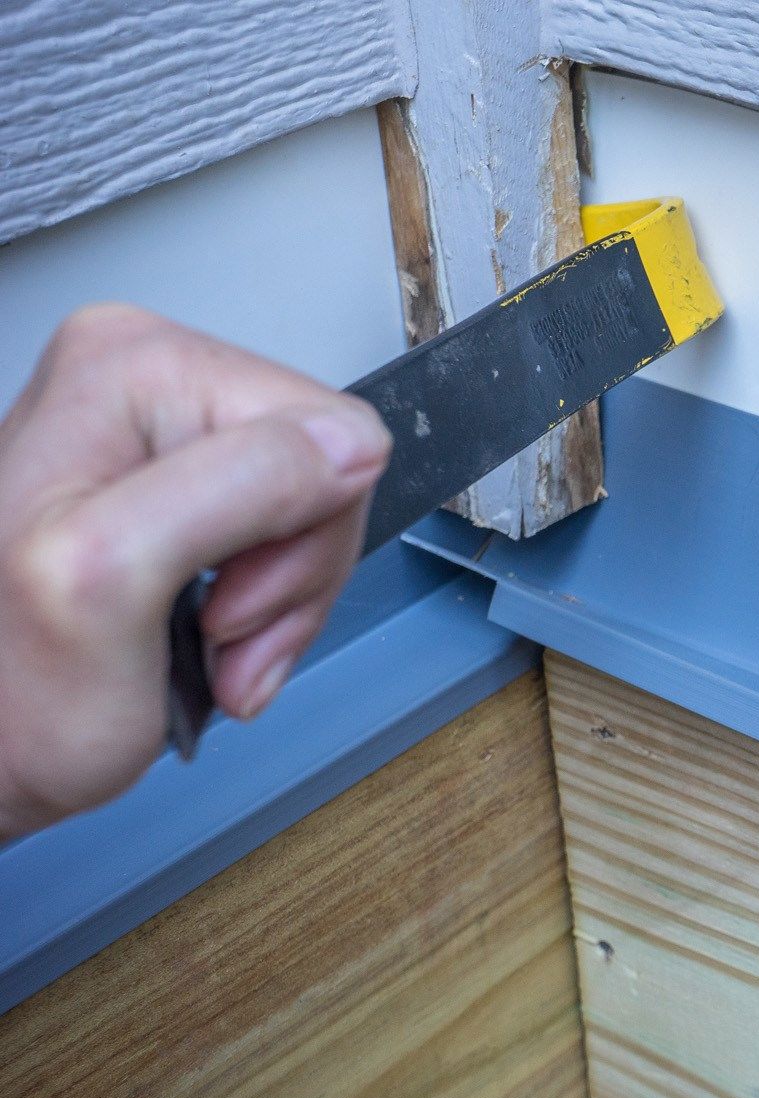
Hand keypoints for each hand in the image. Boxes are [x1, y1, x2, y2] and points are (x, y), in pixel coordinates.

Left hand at [0, 305, 390, 836]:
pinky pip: (296, 536)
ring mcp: (171, 432)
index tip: (221, 597)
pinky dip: (270, 609)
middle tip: (216, 632)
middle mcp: (152, 378)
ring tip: (209, 645)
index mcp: (134, 366)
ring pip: (321, 511)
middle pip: (329, 468)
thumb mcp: (115, 581)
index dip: (302, 534)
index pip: (329, 430)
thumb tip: (349, 444)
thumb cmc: (14, 694)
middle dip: (292, 575)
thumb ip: (236, 488)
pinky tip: (211, 637)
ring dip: (281, 605)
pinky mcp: (192, 481)